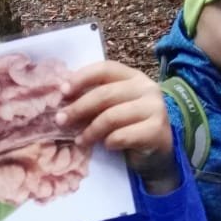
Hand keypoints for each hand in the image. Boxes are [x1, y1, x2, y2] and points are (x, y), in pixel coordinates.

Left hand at [56, 61, 171, 165]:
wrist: (159, 152)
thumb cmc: (131, 127)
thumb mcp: (115, 107)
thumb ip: (97, 99)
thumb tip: (63, 100)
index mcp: (133, 77)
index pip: (105, 69)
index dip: (81, 78)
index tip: (63, 92)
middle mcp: (146, 88)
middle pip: (105, 94)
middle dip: (78, 108)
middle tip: (61, 120)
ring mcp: (154, 108)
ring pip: (111, 116)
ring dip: (90, 131)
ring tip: (79, 141)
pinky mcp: (156, 130)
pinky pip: (123, 136)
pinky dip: (109, 142)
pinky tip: (106, 146)